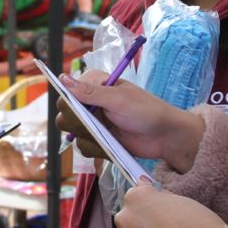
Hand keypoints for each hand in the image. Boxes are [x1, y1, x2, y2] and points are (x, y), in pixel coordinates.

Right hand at [59, 72, 205, 173]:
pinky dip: (96, 149)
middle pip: (65, 116)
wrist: (165, 137)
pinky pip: (84, 148)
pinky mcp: (99, 140)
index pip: (66, 94)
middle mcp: (91, 104)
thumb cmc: (146, 111)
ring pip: (73, 134)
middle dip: (78, 124)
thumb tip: (62, 78)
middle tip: (96, 125)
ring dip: (89, 138)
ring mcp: (94, 123)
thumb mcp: (118, 99)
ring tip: (108, 135)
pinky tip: (111, 145)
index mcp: (95, 86)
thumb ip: (90, 92)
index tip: (82, 113)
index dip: (69, 105)